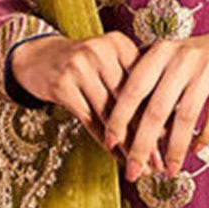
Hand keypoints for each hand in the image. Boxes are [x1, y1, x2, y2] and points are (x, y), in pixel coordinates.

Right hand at [9, 32, 165, 171]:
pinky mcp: (62, 85)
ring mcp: (79, 67)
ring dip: (125, 144)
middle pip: (129, 101)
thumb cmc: (82, 64)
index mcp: (118, 43)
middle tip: (158, 161)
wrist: (36, 56)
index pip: (144, 83)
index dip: (159, 114)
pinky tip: (115, 155)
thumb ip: (132, 81)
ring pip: (110, 114)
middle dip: (145, 134)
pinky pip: (89, 119)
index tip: (171, 139)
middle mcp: (100, 51)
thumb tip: (166, 120)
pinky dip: (104, 140)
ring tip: (138, 164)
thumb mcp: (108, 61)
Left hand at [102, 21, 208, 183]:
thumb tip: (119, 125)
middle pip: (157, 109)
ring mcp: (208, 65)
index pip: (134, 88)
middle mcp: (182, 55)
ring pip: (186, 117)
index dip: (120, 117)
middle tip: (134, 172)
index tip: (110, 143)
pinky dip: (204, 136)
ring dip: (175, 150)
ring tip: (169, 171)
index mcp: (161, 51)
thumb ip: (149, 81)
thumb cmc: (198, 59)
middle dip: (143, 145)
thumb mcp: (171, 60)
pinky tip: (196, 150)